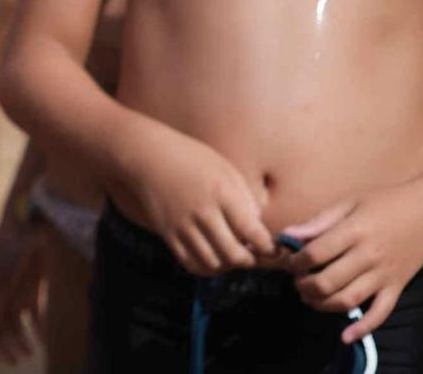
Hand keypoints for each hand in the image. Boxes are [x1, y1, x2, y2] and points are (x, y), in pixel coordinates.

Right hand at [0, 211, 45, 365]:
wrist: (36, 208)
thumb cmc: (19, 232)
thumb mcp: (6, 267)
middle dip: (3, 345)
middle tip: (15, 361)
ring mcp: (16, 285)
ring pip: (14, 319)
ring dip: (20, 338)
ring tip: (29, 354)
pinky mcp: (32, 282)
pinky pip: (31, 310)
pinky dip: (37, 326)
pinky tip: (44, 339)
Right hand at [119, 126, 271, 274]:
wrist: (147, 155)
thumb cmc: (192, 158)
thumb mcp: (226, 170)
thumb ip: (245, 200)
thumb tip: (258, 230)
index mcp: (222, 193)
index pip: (253, 233)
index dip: (269, 247)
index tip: (274, 249)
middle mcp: (202, 212)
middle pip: (234, 255)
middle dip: (250, 260)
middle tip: (253, 254)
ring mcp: (182, 225)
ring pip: (214, 264)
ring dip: (228, 265)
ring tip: (232, 253)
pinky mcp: (167, 234)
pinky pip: (191, 263)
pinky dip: (207, 267)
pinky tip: (213, 256)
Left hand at [281, 184, 422, 343]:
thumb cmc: (385, 201)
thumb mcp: (349, 203)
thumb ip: (319, 222)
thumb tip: (287, 236)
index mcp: (354, 231)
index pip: (315, 254)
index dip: (295, 261)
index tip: (287, 261)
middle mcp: (369, 256)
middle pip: (328, 281)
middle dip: (304, 286)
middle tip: (297, 281)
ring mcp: (385, 274)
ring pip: (348, 300)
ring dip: (323, 304)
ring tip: (309, 297)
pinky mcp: (398, 287)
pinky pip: (381, 313)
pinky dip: (363, 328)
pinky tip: (345, 336)